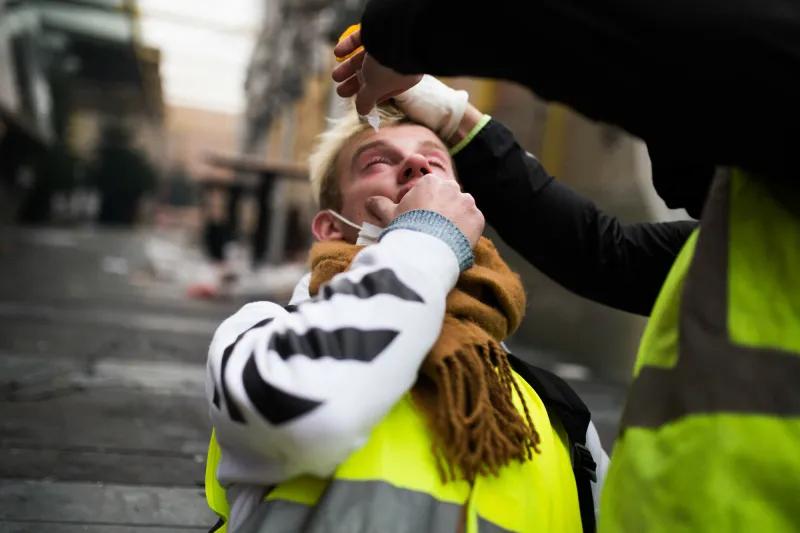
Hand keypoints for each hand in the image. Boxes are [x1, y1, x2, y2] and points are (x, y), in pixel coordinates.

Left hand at [333, 28, 421, 115]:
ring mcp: (387, 44)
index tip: (358, 101)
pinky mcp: (377, 29)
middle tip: (341, 91)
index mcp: (403, 77)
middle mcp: (397, 61)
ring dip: (349, 67)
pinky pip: (361, 38)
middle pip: (373, 74)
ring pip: (365, 57)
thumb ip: (366, 99)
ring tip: (335, 76)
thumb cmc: (389, 66)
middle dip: (355, 83)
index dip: (371, 96)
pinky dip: (349, 45)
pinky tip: (337, 52)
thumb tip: (362, 112)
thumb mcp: (376, 88)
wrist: (395, 33)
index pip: (385, 89)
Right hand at [365, 175, 484, 247]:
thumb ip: (380, 205)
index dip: (424, 205)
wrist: (424, 250)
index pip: (430, 189)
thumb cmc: (405, 228)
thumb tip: (369, 201)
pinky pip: (474, 223)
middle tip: (433, 229)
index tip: (420, 219)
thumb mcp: (389, 215)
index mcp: (430, 182)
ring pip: (463, 209)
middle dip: (443, 210)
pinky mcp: (478, 219)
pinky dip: (467, 231)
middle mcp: (452, 187)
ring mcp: (467, 202)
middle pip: (448, 197)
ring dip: (456, 219)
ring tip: (444, 237)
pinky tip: (455, 241)